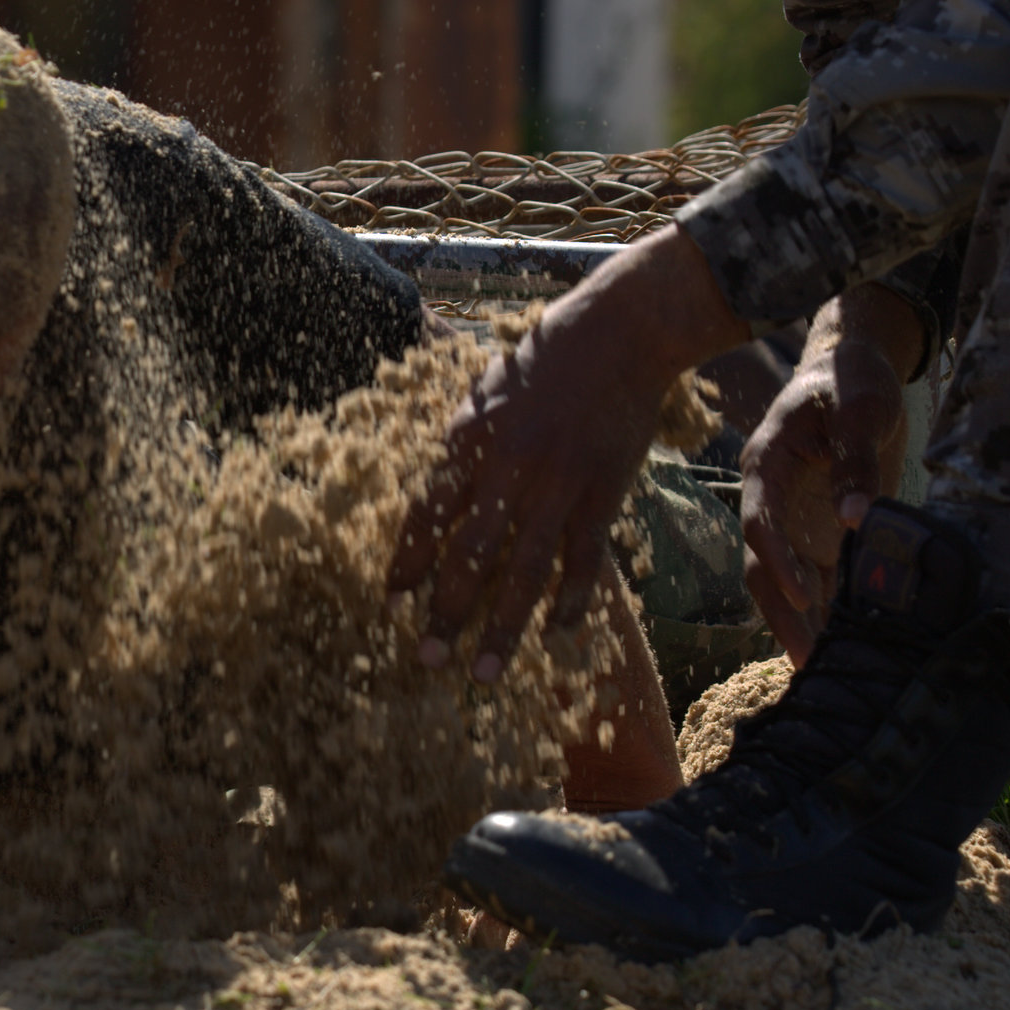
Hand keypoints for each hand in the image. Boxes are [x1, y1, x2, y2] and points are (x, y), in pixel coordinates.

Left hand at [390, 225, 750, 682]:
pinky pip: (582, 560)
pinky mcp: (603, 492)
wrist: (616, 337)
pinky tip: (554, 635)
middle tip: (426, 656)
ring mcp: (559, 484)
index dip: (411, 559)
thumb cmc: (541, 363)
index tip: (393, 598)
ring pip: (524, 570)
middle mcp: (509, 468)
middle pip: (470, 554)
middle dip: (445, 610)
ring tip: (480, 671)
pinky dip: (569, 601)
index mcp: (470, 440)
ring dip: (501, 626)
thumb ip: (461, 446)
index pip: (430, 513)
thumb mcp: (482, 392)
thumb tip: (434, 497)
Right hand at [736, 287, 922, 664]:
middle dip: (781, 613)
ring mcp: (791, 516)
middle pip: (762, 564)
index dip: (778, 560)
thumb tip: (856, 519)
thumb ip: (857, 460)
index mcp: (767, 463)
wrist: (853, 366)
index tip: (807, 595)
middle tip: (808, 661)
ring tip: (823, 669)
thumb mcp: (861, 409)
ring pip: (782, 578)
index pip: (761, 521)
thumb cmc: (852, 378)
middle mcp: (770, 497)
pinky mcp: (815, 528)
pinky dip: (825, 610)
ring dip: (799, 621)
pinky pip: (814, 576)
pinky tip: (844, 644)